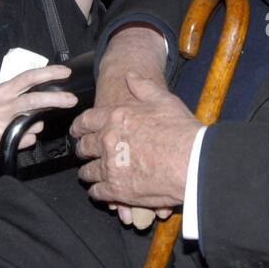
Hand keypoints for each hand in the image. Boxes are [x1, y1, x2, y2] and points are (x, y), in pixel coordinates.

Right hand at [0, 65, 76, 161]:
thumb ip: (16, 93)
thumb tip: (42, 92)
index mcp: (1, 91)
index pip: (28, 77)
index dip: (49, 73)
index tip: (65, 72)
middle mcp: (1, 106)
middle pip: (35, 100)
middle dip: (57, 99)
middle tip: (72, 99)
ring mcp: (2, 125)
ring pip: (34, 123)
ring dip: (37, 124)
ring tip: (23, 125)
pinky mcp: (3, 142)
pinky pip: (27, 140)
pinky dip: (26, 139)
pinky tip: (13, 137)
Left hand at [71, 71, 198, 213]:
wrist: (192, 160)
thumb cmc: (180, 130)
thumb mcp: (163, 100)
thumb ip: (143, 87)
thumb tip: (130, 75)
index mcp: (116, 118)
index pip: (87, 121)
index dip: (79, 126)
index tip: (76, 130)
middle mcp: (108, 142)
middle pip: (85, 147)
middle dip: (82, 149)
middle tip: (84, 152)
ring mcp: (110, 167)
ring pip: (88, 171)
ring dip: (88, 172)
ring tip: (89, 173)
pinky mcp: (117, 190)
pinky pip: (98, 192)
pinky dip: (98, 192)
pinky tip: (101, 192)